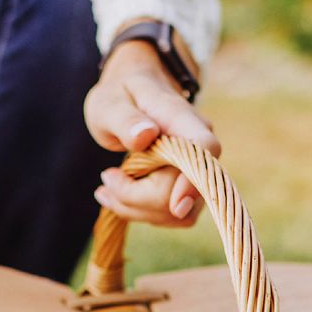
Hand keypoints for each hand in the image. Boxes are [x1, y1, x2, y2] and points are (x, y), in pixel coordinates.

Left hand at [84, 38, 219, 226]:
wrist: (132, 96)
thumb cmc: (120, 96)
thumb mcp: (109, 104)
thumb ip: (125, 119)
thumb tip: (146, 135)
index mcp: (181, 119)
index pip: (205, 150)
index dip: (194, 181)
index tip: (174, 205)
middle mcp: (198, 146)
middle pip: (181, 194)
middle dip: (137, 197)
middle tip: (107, 178)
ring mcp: (197, 170)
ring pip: (177, 213)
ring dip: (136, 209)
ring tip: (108, 187)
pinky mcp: (189, 189)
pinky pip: (171, 216)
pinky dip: (141, 212)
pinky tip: (118, 195)